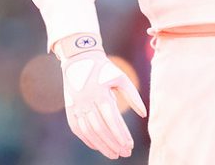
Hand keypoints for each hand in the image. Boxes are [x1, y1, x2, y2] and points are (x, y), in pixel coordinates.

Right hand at [56, 34, 146, 158]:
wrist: (79, 59)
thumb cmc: (105, 70)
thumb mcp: (121, 78)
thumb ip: (133, 96)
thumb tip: (143, 114)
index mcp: (100, 93)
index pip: (111, 119)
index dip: (120, 134)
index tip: (129, 145)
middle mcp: (86, 101)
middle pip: (100, 128)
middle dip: (113, 143)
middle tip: (124, 153)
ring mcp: (76, 106)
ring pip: (89, 131)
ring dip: (101, 145)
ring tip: (114, 154)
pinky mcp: (70, 110)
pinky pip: (78, 129)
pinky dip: (87, 140)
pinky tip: (98, 146)